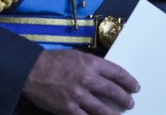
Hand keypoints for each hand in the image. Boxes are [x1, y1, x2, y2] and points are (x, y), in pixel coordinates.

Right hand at [22, 49, 139, 114]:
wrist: (31, 70)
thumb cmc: (53, 61)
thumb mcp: (76, 56)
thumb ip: (92, 66)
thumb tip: (106, 76)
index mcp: (90, 63)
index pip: (117, 73)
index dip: (129, 81)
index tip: (135, 87)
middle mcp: (87, 79)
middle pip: (113, 92)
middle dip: (124, 99)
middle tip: (129, 103)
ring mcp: (78, 95)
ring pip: (103, 110)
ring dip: (114, 114)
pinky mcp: (68, 108)